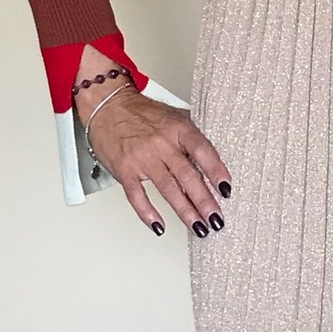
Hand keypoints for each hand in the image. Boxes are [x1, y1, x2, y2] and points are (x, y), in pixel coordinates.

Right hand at [83, 85, 232, 236]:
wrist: (106, 104)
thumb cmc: (141, 113)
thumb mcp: (173, 116)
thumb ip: (192, 136)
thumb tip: (215, 156)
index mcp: (178, 129)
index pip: (202, 150)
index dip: (216, 170)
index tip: (226, 189)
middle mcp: (162, 143)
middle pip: (187, 175)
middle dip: (204, 201)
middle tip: (216, 220)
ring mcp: (143, 158)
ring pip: (168, 188)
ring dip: (185, 211)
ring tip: (199, 227)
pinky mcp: (125, 170)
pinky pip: (136, 195)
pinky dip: (147, 212)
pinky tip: (159, 226)